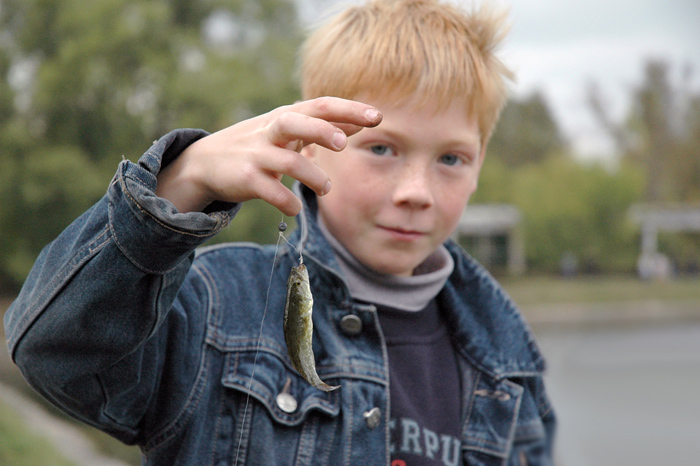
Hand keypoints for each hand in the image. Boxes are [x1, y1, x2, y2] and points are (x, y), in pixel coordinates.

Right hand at [156, 97, 381, 214]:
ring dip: (313, 177)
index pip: (320, 106)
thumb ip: (322, 128)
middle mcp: (270, 131)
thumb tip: (359, 125)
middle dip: (321, 130)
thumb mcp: (287, 132)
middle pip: (296, 121)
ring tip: (326, 189)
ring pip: (288, 162)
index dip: (349, 109)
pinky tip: (295, 209)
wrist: (205, 163)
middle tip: (342, 144)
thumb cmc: (258, 145)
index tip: (377, 117)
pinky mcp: (245, 179)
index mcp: (285, 117)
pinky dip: (287, 202)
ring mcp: (256, 155)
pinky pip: (271, 192)